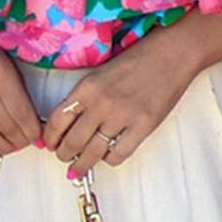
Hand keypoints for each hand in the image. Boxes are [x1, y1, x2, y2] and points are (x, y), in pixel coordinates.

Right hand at [0, 38, 42, 155]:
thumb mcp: (10, 65)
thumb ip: (22, 94)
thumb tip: (34, 123)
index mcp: (1, 74)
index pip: (21, 113)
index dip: (32, 130)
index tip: (38, 135)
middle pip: (6, 127)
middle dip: (21, 140)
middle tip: (27, 141)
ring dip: (4, 145)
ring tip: (12, 145)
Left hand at [39, 41, 195, 178]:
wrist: (172, 53)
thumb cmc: (138, 59)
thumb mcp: (101, 71)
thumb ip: (85, 95)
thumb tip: (70, 121)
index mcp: (87, 87)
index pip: (57, 120)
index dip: (49, 138)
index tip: (49, 144)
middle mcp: (102, 103)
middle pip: (72, 141)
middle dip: (63, 154)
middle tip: (63, 157)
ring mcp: (123, 116)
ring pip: (93, 152)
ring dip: (82, 164)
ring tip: (78, 167)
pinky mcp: (144, 126)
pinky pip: (118, 154)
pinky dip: (109, 160)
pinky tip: (107, 156)